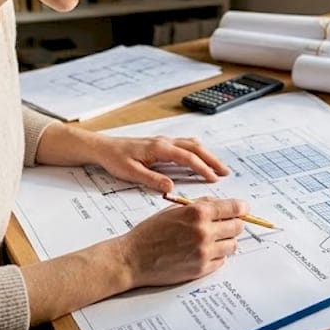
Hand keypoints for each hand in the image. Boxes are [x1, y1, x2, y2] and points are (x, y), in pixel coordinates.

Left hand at [95, 135, 230, 193]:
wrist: (103, 147)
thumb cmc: (115, 159)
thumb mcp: (131, 173)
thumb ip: (152, 179)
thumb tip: (171, 187)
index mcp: (159, 148)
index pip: (188, 158)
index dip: (203, 168)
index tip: (214, 179)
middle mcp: (165, 142)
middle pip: (195, 148)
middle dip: (212, 160)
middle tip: (225, 172)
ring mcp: (164, 141)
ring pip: (192, 144)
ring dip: (207, 155)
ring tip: (218, 167)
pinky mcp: (161, 144)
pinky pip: (185, 144)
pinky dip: (197, 151)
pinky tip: (200, 158)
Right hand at [117, 197, 249, 286]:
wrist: (133, 259)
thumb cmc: (150, 233)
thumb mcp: (173, 209)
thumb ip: (199, 205)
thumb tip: (220, 204)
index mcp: (198, 213)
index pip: (234, 208)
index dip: (242, 208)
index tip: (244, 209)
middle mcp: (204, 232)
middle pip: (237, 227)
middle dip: (233, 224)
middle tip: (225, 225)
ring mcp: (204, 252)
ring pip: (232, 245)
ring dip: (225, 241)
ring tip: (210, 240)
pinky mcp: (201, 269)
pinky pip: (222, 261)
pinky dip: (216, 256)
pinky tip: (202, 252)